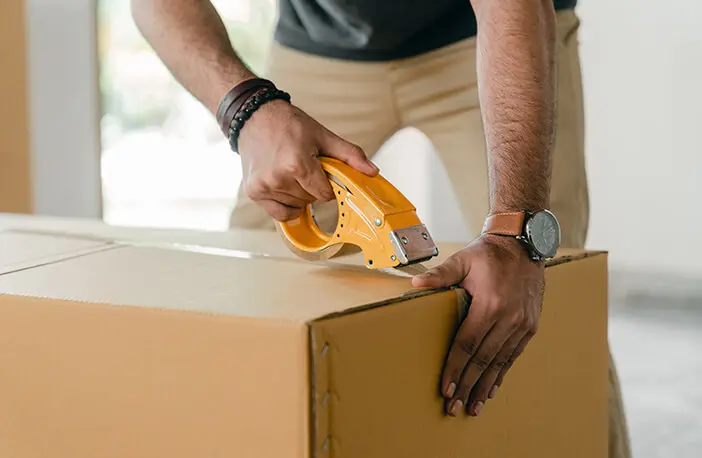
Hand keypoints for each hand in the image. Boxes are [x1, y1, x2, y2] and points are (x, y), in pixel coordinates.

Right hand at [237, 100, 378, 220]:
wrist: (254, 117)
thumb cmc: (288, 124)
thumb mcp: (323, 136)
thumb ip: (350, 155)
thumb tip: (372, 171)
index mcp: (297, 164)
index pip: (325, 194)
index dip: (328, 185)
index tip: (323, 173)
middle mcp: (278, 178)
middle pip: (310, 200)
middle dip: (313, 187)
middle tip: (305, 167)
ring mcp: (264, 187)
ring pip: (296, 206)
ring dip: (299, 194)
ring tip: (291, 171)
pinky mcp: (254, 192)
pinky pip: (279, 213)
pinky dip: (286, 206)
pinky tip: (285, 188)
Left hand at [411, 234, 544, 416]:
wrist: (524, 244)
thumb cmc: (489, 253)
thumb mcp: (463, 259)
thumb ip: (441, 274)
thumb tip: (416, 285)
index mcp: (490, 304)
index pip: (467, 344)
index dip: (455, 368)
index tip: (445, 389)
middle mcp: (509, 318)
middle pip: (483, 360)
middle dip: (466, 386)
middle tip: (453, 407)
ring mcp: (522, 324)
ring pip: (500, 362)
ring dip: (484, 386)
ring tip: (472, 407)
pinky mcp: (530, 326)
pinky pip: (513, 356)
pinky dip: (501, 374)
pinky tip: (491, 389)